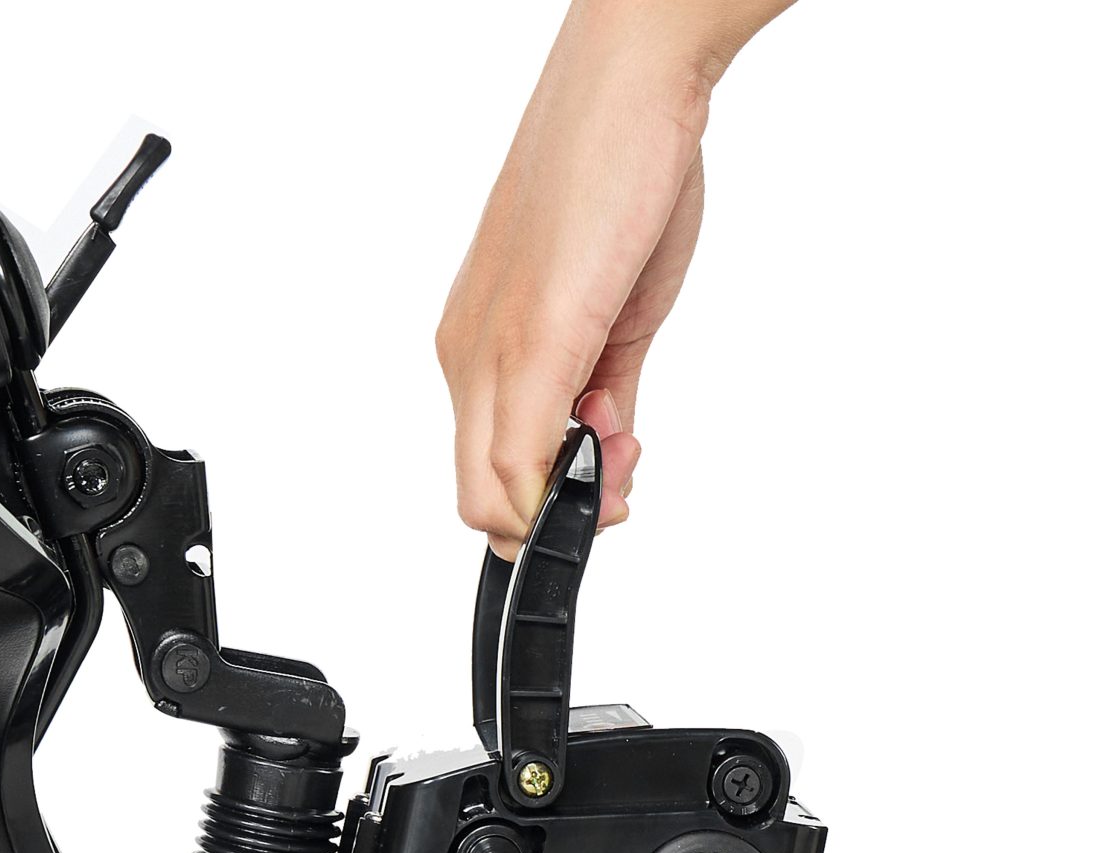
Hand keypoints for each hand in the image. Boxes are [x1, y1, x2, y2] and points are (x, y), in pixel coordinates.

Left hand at [438, 0, 794, 553]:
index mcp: (484, 350)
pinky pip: (520, 454)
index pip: (484, 477)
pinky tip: (614, 442)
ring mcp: (494, 350)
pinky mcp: (534, 337)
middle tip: (618, 474)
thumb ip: (602, 393)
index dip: (541, 511)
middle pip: (481, 500)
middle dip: (555, 520)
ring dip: (571, 500)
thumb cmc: (619, 174)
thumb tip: (602, 450)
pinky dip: (563, 484)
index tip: (603, 480)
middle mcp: (473, 355)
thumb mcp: (614, 313)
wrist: (632, 80)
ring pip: (494, 492)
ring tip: (624, 437)